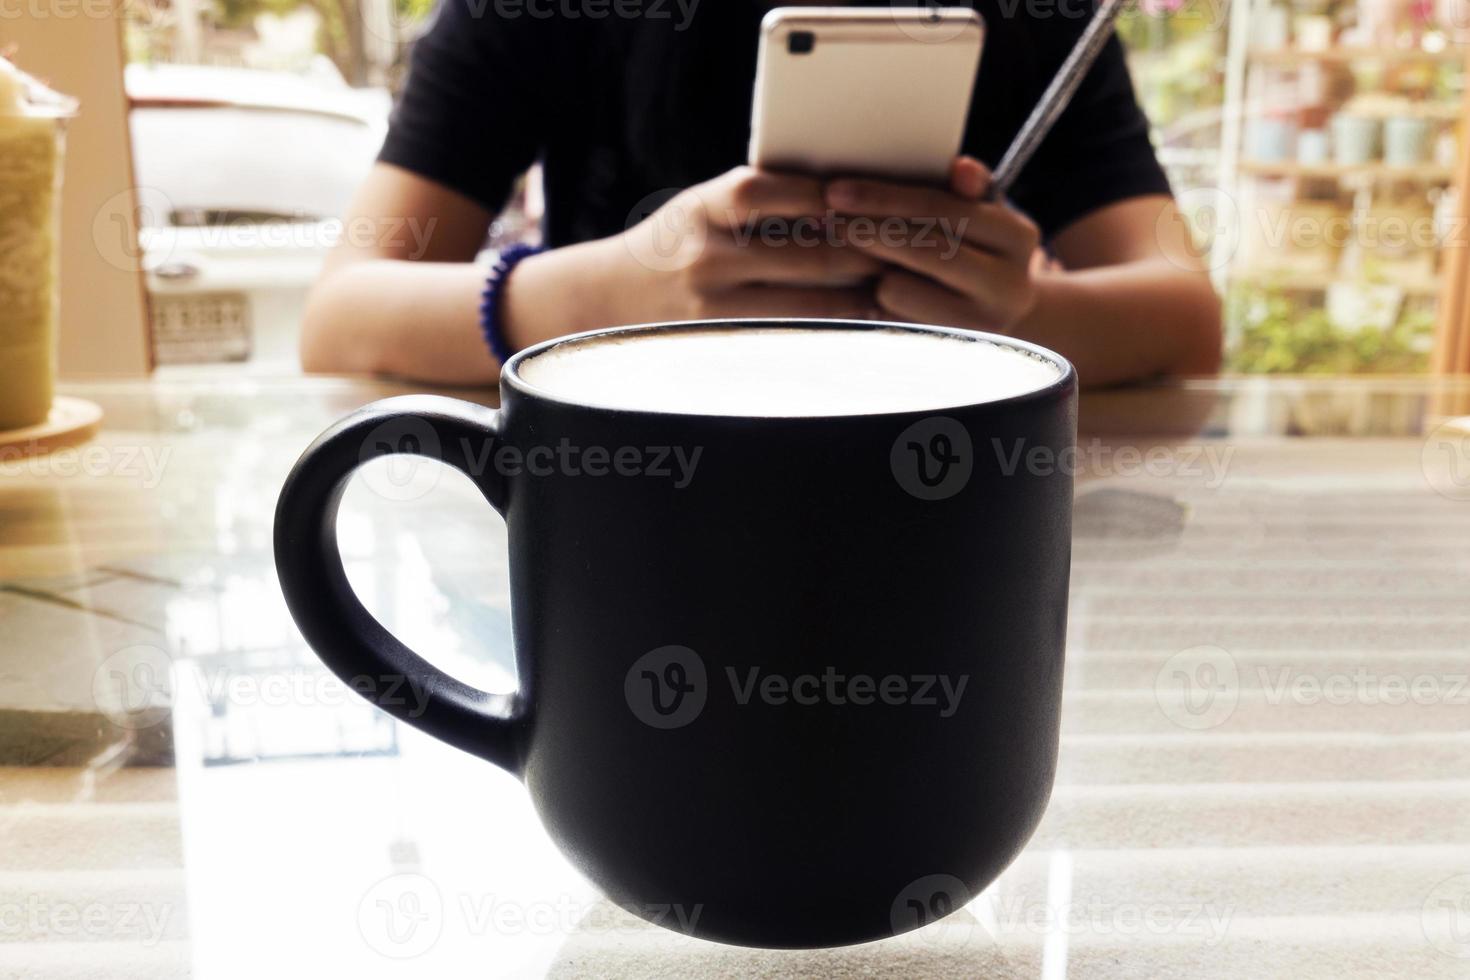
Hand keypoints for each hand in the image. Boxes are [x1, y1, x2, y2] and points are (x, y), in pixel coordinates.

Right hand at [604, 166, 880, 323]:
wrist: (610, 298)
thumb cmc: (675, 243)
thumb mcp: (703, 205)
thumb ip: (759, 198)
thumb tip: (843, 194)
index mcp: (704, 207)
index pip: (774, 190)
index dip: (832, 194)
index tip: (878, 196)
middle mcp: (708, 256)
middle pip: (810, 252)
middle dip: (868, 248)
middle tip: (915, 246)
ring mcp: (717, 306)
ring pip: (812, 303)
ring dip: (864, 295)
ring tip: (903, 287)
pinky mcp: (726, 342)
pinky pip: (795, 336)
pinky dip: (835, 329)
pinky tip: (865, 324)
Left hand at [823, 157, 1040, 331]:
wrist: (998, 316)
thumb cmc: (975, 250)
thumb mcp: (978, 215)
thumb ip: (965, 189)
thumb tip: (960, 168)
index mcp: (1017, 237)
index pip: (943, 208)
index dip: (885, 198)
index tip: (836, 192)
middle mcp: (1009, 286)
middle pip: (923, 250)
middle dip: (868, 232)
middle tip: (826, 222)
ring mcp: (982, 326)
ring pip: (899, 290)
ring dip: (875, 277)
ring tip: (873, 270)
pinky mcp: (949, 352)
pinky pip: (889, 323)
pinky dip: (876, 308)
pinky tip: (874, 299)